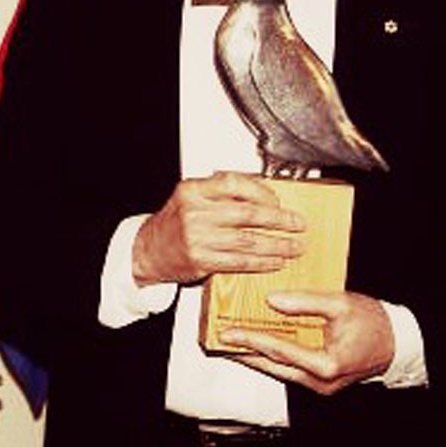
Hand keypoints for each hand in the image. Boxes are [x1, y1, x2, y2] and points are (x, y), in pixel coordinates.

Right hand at [133, 172, 304, 285]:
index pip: (234, 184)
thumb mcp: (191, 198)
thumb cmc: (174, 223)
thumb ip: (221, 192)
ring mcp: (197, 237)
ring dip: (276, 245)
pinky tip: (275, 262)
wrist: (147, 251)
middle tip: (298, 224)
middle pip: (247, 214)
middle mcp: (194, 212)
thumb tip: (264, 193)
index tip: (278, 202)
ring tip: (294, 247)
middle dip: (279, 220)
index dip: (261, 192)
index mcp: (192, 190)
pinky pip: (239, 262)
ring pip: (247, 241)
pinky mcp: (201, 260)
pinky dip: (261, 262)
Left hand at [218, 289, 394, 393]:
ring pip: (278, 370)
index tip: (227, 333)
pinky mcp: (320, 382)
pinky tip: (255, 347)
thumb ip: (306, 302)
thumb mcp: (341, 304)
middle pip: (272, 365)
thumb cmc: (374, 322)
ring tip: (229, 344)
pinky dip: (271, 357)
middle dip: (243, 353)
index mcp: (326, 364)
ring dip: (254, 356)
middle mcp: (321, 381)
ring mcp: (320, 385)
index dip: (250, 339)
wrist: (399, 342)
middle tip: (216, 341)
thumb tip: (271, 301)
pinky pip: (288, 369)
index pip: (278, 350)